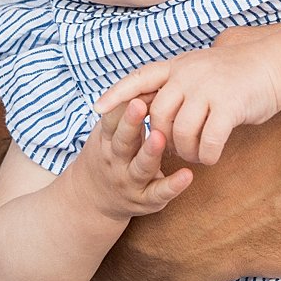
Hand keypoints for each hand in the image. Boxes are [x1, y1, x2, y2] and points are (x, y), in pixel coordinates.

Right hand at [71, 99, 195, 219]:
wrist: (93, 198)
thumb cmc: (110, 154)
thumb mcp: (110, 133)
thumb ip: (125, 112)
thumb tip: (149, 81)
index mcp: (106, 140)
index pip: (110, 120)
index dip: (120, 108)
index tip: (132, 92)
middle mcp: (115, 160)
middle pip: (122, 141)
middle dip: (130, 124)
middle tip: (141, 104)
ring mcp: (129, 181)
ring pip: (140, 167)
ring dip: (150, 152)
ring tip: (161, 138)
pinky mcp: (146, 199)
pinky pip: (159, 193)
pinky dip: (173, 185)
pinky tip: (187, 175)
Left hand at [96, 46, 280, 164]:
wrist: (274, 65)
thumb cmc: (234, 74)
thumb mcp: (196, 69)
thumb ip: (173, 84)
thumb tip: (144, 105)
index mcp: (177, 66)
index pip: (139, 78)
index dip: (117, 94)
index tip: (97, 109)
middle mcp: (187, 74)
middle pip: (157, 115)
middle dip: (161, 138)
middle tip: (173, 148)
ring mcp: (207, 89)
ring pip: (180, 132)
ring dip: (185, 151)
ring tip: (195, 154)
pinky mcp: (229, 106)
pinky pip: (208, 141)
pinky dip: (207, 155)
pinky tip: (211, 157)